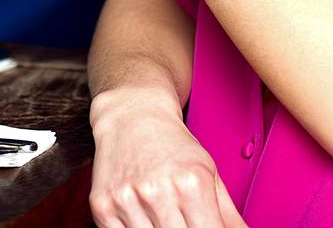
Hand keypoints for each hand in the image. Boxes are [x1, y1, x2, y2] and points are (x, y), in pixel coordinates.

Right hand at [88, 89, 246, 227]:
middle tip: (185, 224)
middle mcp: (158, 191)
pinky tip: (144, 220)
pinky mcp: (102, 206)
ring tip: (165, 219)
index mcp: (191, 183)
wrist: (131, 116)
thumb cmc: (173, 144)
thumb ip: (230, 215)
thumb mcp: (209, 173)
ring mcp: (127, 200)